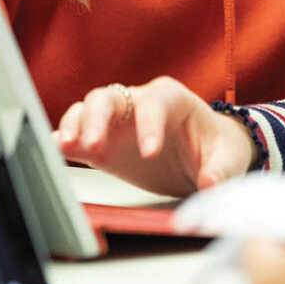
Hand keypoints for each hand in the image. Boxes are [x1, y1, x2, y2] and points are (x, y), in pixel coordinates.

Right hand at [55, 76, 255, 197]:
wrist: (204, 155)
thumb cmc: (216, 147)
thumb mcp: (228, 157)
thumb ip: (220, 171)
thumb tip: (209, 185)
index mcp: (170, 99)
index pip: (154, 103)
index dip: (149, 125)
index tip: (150, 153)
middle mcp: (137, 103)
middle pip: (108, 97)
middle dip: (97, 118)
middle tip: (92, 144)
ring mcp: (116, 122)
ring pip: (87, 110)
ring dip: (75, 126)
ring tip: (69, 146)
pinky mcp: (103, 144)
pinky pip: (79, 135)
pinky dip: (65, 142)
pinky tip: (56, 151)